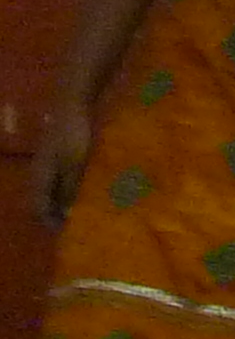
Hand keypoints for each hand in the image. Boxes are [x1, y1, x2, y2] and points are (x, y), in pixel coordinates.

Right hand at [28, 100, 93, 227]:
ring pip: (56, 191)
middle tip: (80, 229)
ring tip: (87, 215)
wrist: (73, 102)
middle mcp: (42, 172)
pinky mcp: (63, 156)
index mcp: (40, 176)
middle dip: (59, 216)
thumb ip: (70, 187)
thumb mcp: (74, 163)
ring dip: (68, 204)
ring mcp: (52, 163)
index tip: (68, 236)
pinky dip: (75, 190)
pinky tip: (92, 193)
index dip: (51, 224)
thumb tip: (68, 214)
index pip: (38, 208)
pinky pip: (66, 180)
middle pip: (45, 201)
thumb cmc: (74, 133)